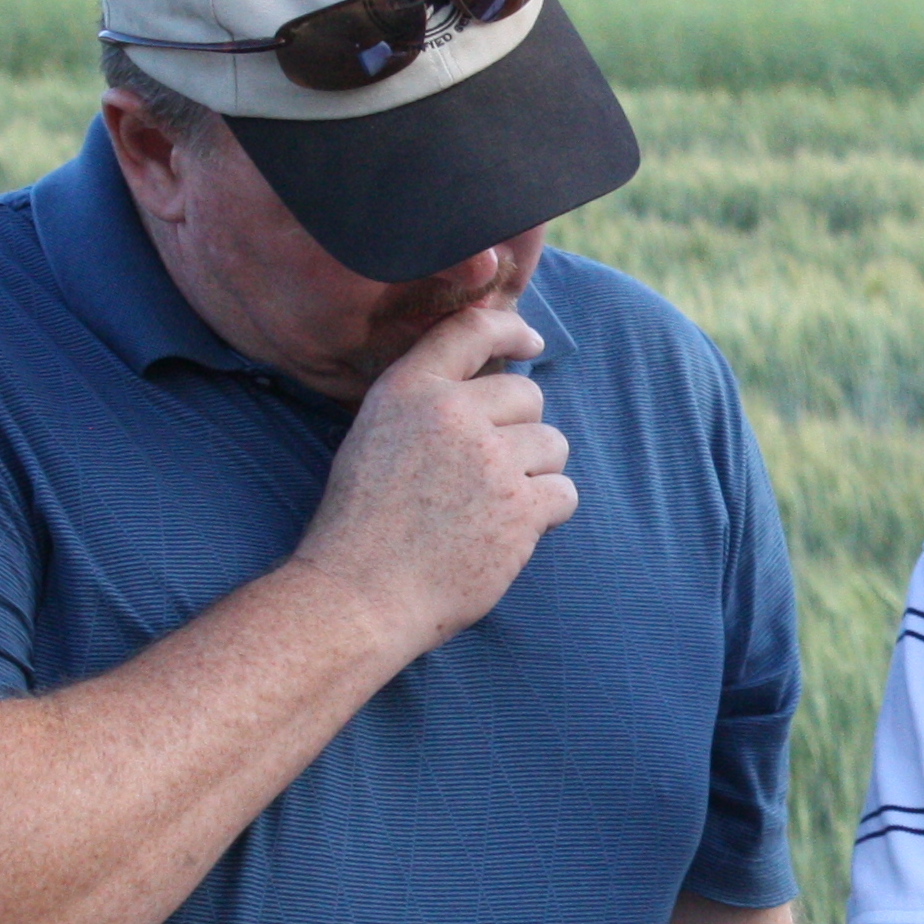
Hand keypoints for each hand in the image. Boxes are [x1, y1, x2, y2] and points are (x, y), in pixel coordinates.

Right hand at [292, 300, 575, 653]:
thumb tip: (490, 392)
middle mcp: (452, 414)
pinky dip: (548, 512)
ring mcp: (490, 459)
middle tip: (489, 472)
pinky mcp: (520, 508)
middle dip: (520, 430)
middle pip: (527, 395)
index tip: (531, 342)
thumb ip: (427, 406)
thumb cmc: (362, 525)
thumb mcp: (376, 437)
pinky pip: (564, 492)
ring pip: (553, 444)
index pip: (472, 329)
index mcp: (410, 389)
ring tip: (492, 507)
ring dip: (536, 473)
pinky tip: (510, 531)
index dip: (511, 330)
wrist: (359, 593)